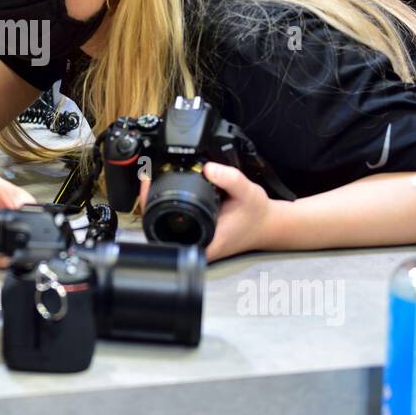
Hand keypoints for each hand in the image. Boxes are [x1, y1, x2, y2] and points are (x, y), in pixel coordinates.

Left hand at [139, 162, 273, 261]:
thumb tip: (209, 168)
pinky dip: (169, 203)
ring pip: (164, 223)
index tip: (148, 186)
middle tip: (147, 177)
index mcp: (204, 243)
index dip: (151, 207)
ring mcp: (195, 240)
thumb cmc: (258, 215)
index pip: (164, 231)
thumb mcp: (248, 193)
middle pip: (158, 226)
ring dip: (156, 201)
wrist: (268, 224)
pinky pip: (174, 219)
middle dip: (150, 200)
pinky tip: (166, 187)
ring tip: (153, 179)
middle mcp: (196, 246)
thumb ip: (230, 179)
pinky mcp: (197, 233)